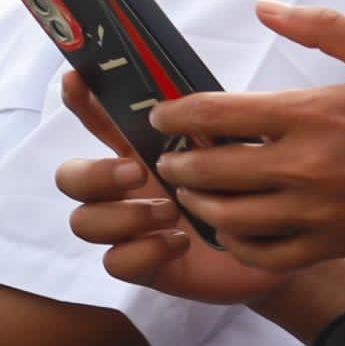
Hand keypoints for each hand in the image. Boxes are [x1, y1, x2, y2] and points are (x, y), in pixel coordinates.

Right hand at [57, 74, 283, 302]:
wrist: (274, 251)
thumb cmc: (248, 193)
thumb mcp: (232, 152)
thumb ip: (207, 130)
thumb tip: (192, 108)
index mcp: (139, 153)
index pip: (96, 120)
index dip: (79, 99)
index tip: (77, 80)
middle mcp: (124, 191)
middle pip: (69, 177)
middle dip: (94, 174)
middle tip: (137, 173)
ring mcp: (128, 230)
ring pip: (83, 221)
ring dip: (124, 215)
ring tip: (170, 213)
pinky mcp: (143, 266)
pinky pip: (115, 262)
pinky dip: (143, 251)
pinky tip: (178, 243)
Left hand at [139, 2, 344, 260]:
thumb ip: (324, 27)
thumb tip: (266, 8)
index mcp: (313, 114)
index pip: (217, 114)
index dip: (176, 113)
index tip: (161, 114)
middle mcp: (307, 166)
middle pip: (210, 170)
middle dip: (178, 163)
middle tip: (170, 157)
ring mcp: (319, 211)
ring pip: (229, 216)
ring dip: (198, 204)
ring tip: (191, 192)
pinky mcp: (335, 244)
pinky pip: (267, 254)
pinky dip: (238, 244)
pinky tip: (232, 228)